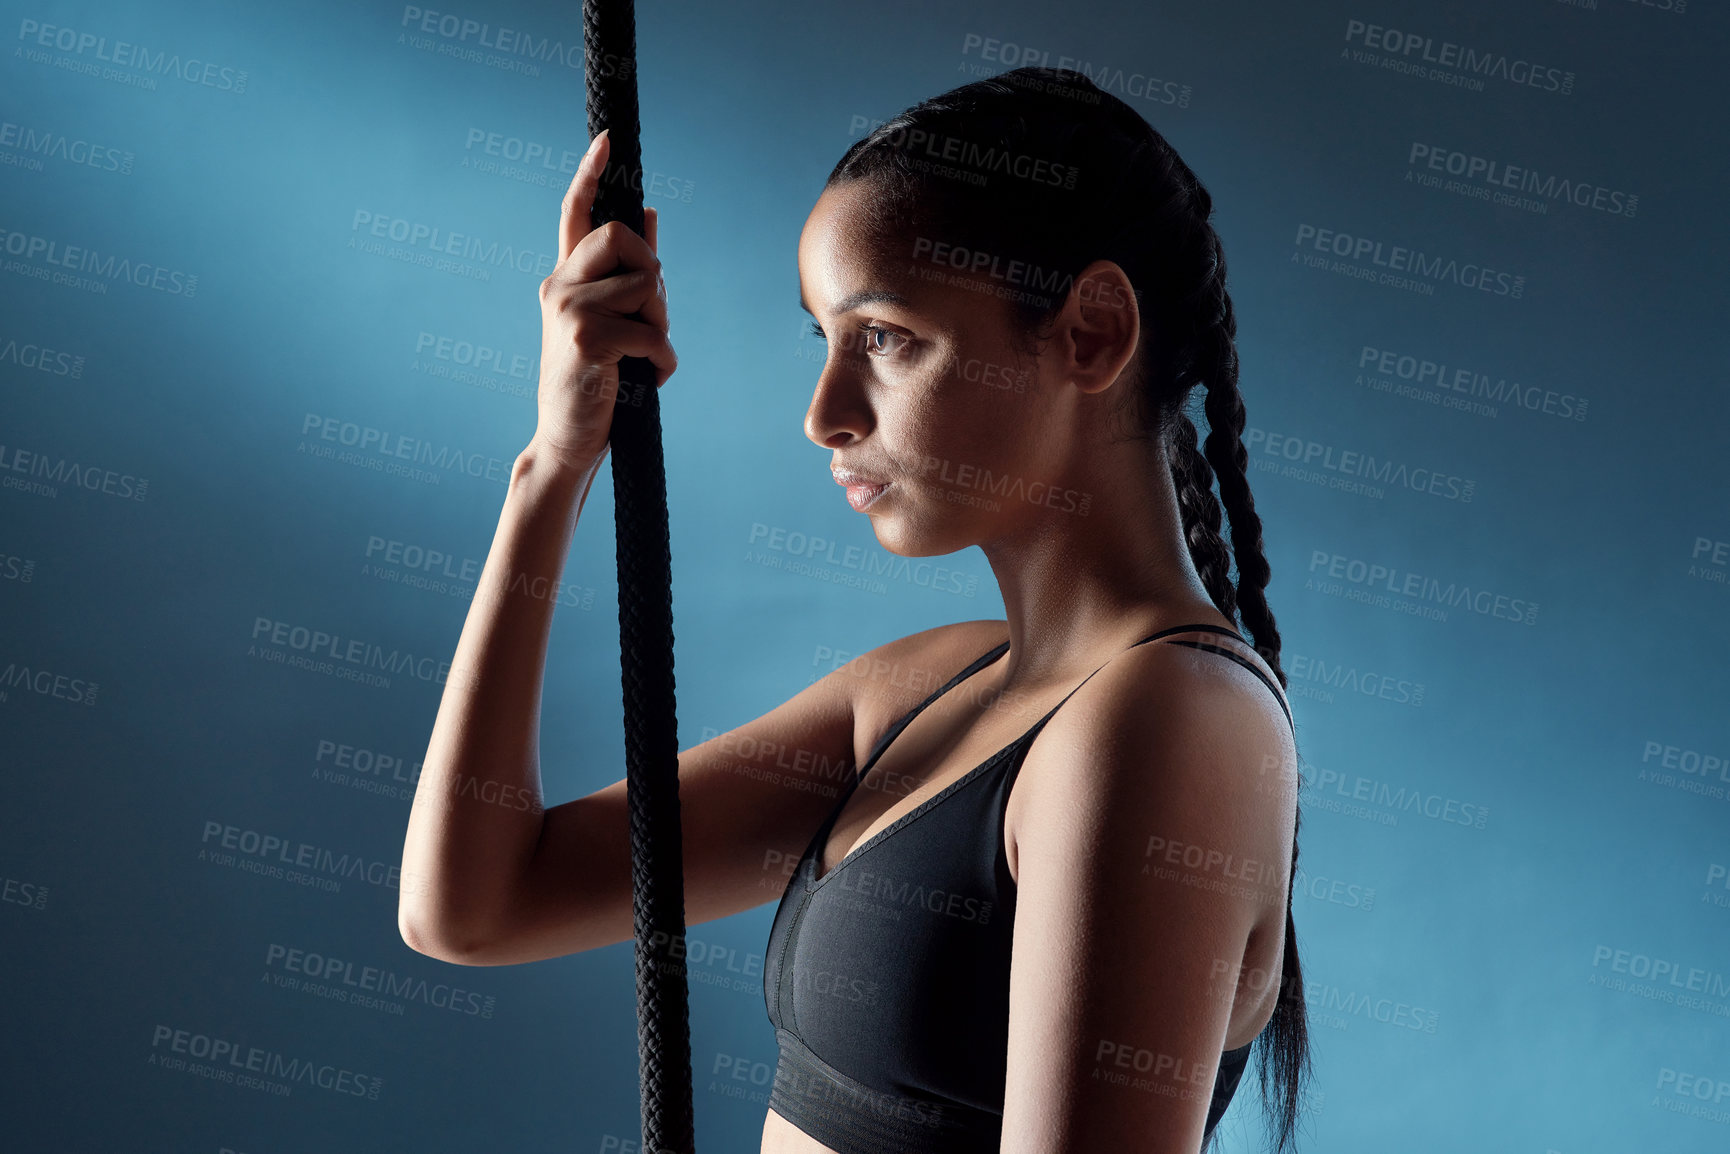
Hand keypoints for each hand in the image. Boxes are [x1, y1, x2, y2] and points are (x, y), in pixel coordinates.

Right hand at [530, 129, 674, 466]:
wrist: (569, 441)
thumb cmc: (598, 383)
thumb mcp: (615, 322)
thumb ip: (629, 273)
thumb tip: (650, 215)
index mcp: (565, 278)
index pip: (575, 213)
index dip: (591, 175)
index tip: (608, 139)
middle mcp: (558, 286)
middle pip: (625, 238)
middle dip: (654, 276)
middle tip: (651, 319)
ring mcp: (566, 311)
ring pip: (646, 286)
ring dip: (661, 326)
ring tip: (643, 358)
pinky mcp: (584, 340)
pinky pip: (651, 332)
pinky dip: (662, 361)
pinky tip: (646, 380)